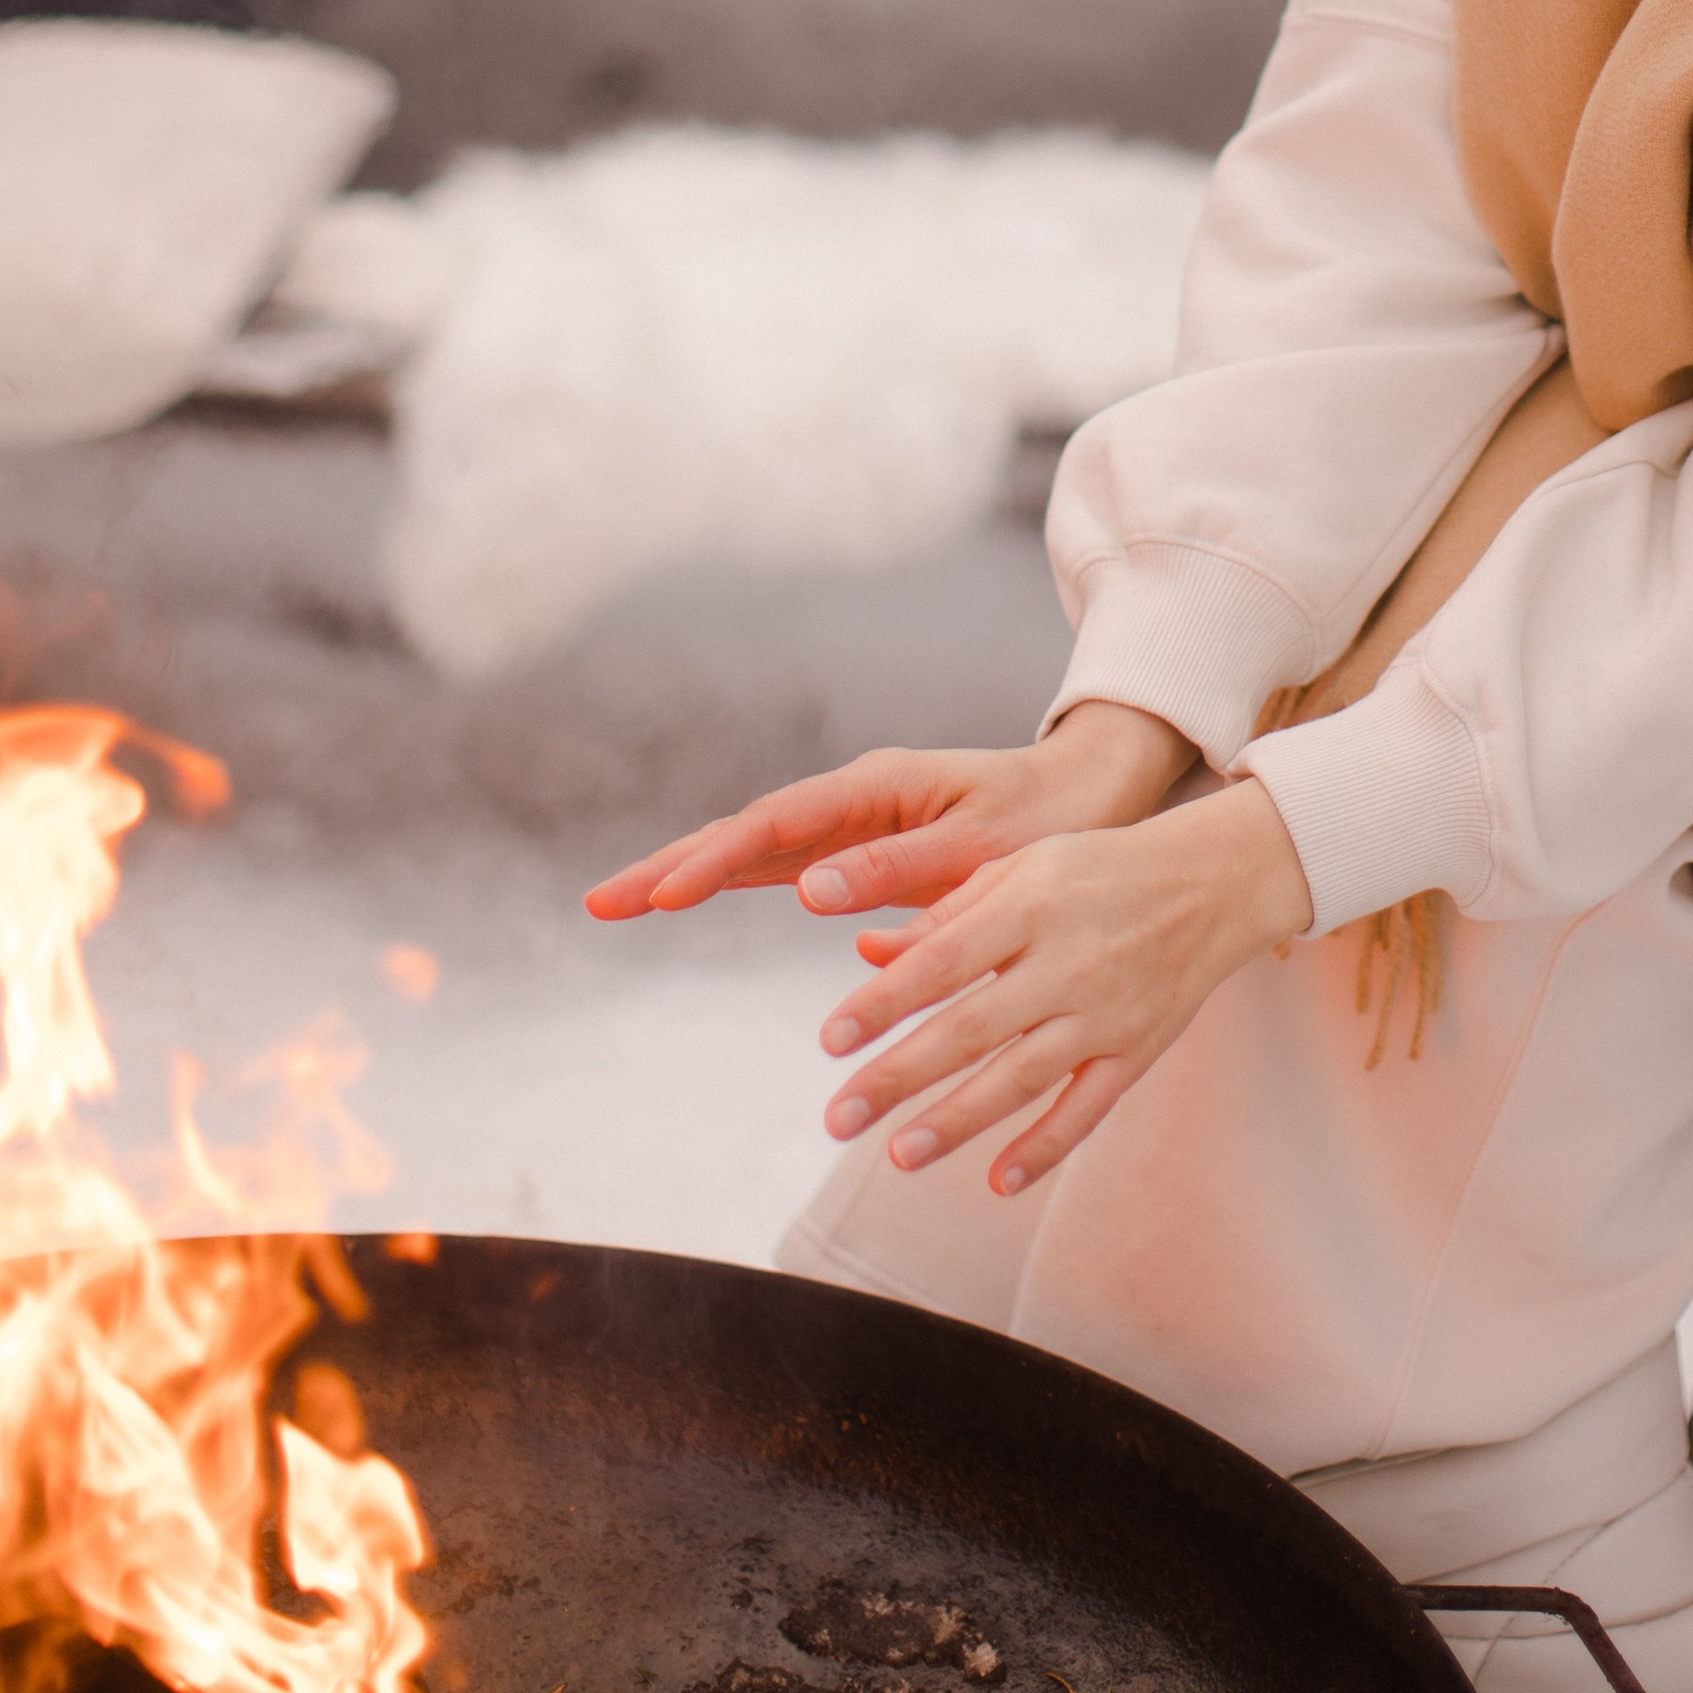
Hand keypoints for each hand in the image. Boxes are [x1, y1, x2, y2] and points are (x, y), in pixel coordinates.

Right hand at [582, 701, 1196, 922]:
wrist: (1092, 799)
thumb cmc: (1047, 824)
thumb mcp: (982, 852)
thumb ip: (898, 872)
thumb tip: (804, 894)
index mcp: (879, 789)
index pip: (775, 828)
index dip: (712, 863)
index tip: (661, 897)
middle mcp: (854, 800)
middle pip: (744, 833)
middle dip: (671, 866)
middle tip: (599, 902)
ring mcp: (853, 822)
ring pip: (754, 848)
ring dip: (688, 872)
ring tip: (620, 900)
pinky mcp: (861, 850)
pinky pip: (784, 864)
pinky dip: (732, 877)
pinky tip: (688, 894)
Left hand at [820, 778, 1311, 1198]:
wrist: (1210, 883)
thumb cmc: (1098, 869)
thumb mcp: (1022, 865)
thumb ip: (946, 913)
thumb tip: (868, 953)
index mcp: (1029, 906)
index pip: (940, 963)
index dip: (883, 1004)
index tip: (830, 1039)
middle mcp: (1064, 963)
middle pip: (969, 1030)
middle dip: (898, 1077)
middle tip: (838, 1118)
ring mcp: (1103, 1013)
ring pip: (1020, 1078)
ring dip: (956, 1121)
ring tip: (898, 1155)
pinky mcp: (1135, 1051)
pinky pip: (1086, 1109)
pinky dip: (1044, 1147)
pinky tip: (997, 1180)